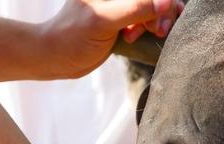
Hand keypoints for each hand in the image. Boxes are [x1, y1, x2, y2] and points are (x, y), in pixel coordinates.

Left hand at [42, 0, 183, 77]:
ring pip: (152, 8)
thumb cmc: (74, 37)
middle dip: (160, 12)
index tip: (162, 19)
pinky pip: (146, 18)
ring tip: (146, 34)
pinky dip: (147, 28)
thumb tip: (166, 3)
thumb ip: (136, 9)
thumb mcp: (105, 21)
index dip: (161, 2)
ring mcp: (120, 5)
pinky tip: (133, 38)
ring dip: (155, 22)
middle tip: (158, 30)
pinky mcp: (122, 19)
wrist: (57, 57)